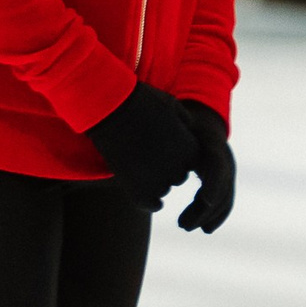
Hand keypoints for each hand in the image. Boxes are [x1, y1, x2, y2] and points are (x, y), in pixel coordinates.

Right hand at [84, 82, 197, 212]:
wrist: (113, 110)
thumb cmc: (143, 103)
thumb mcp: (173, 107)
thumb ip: (185, 122)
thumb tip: (190, 132)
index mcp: (191, 149)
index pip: (192, 161)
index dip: (179, 155)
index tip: (163, 148)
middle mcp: (179, 168)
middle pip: (179, 176)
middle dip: (167, 168)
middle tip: (148, 157)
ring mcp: (158, 181)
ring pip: (163, 189)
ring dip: (154, 182)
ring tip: (138, 166)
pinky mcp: (137, 191)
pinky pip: (150, 204)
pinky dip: (149, 201)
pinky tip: (142, 192)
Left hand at [177, 101, 235, 232]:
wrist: (204, 126)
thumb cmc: (183, 126)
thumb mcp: (180, 123)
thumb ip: (175, 126)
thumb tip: (172, 128)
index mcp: (214, 146)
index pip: (220, 167)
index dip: (215, 183)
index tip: (205, 199)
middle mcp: (225, 161)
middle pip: (223, 189)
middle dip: (206, 209)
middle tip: (182, 225)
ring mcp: (226, 174)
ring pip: (223, 200)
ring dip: (207, 216)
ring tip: (183, 226)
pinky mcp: (221, 184)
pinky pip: (222, 203)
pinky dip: (214, 217)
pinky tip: (204, 229)